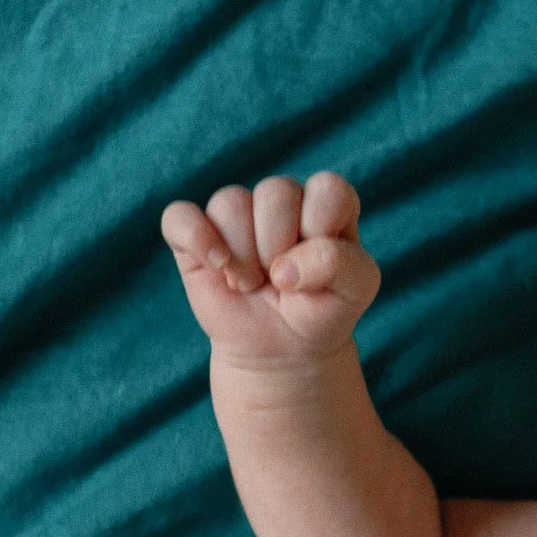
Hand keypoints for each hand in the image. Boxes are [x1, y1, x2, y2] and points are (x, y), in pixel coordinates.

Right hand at [161, 171, 380, 368]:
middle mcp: (283, 198)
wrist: (285, 347)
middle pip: (276, 191)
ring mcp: (237, 214)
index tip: (321, 267)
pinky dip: (196, 239)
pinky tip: (217, 267)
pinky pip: (179, 216)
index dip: (321, 230)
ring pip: (230, 202)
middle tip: (283, 281)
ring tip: (252, 284)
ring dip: (243, 254)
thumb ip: (340, 263)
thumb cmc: (324, 309)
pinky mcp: (196, 234)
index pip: (327, 188)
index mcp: (327, 202)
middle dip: (280, 247)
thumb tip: (283, 269)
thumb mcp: (356, 289)